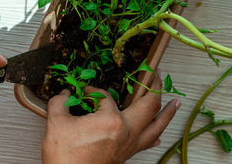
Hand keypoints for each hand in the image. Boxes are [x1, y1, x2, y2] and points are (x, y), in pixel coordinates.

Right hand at [42, 77, 179, 163]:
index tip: (84, 92)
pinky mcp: (127, 154)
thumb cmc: (66, 158)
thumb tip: (64, 94)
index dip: (92, 91)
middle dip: (154, 87)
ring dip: (167, 112)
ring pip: (157, 126)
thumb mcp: (56, 123)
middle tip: (155, 76)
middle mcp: (126, 131)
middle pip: (149, 105)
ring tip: (176, 103)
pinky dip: (156, 134)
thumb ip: (59, 103)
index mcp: (111, 121)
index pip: (104, 97)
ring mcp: (130, 144)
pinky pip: (147, 142)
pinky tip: (159, 134)